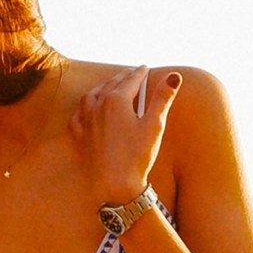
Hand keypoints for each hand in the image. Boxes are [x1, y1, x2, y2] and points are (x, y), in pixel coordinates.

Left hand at [72, 65, 181, 208]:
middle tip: (132, 74)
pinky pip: (79, 114)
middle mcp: (97, 105)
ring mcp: (85, 121)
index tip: (145, 68)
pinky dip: (85, 107)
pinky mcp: (79, 136)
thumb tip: (174, 76)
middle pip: (112, 84)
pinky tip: (88, 109)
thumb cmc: (138, 156)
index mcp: (116, 99)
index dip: (140, 72)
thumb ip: (162, 98)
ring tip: (111, 86)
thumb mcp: (154, 125)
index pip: (131, 79)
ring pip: (93, 95)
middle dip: (123, 77)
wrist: (115, 185)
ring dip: (103, 87)